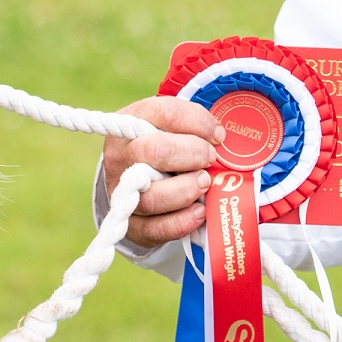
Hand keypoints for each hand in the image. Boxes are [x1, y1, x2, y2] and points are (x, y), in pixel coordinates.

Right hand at [97, 97, 219, 249]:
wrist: (131, 182)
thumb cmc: (160, 148)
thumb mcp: (168, 127)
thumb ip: (192, 126)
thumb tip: (220, 138)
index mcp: (131, 122)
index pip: (165, 113)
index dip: (198, 122)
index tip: (218, 135)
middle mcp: (121, 156)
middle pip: (155, 151)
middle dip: (193, 154)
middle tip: (211, 158)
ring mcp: (121, 192)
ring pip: (153, 196)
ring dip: (187, 190)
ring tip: (205, 184)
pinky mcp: (130, 224)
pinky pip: (157, 228)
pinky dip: (183, 221)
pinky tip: (199, 212)